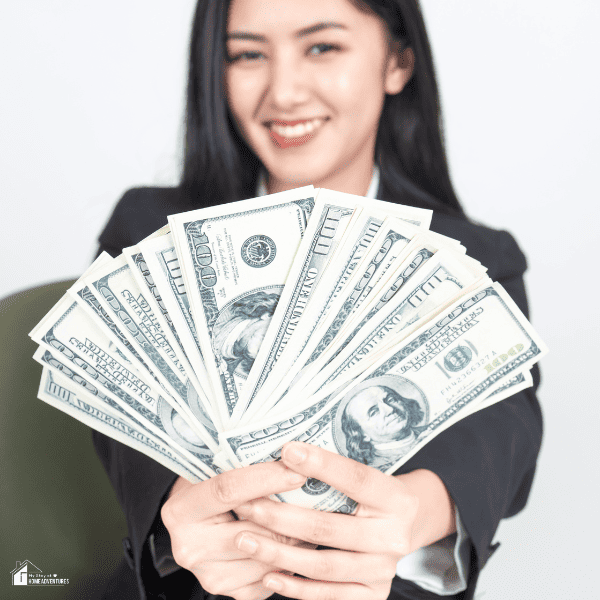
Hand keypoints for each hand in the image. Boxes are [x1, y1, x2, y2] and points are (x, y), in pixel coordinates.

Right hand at [161, 464, 314, 599]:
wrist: (197, 519)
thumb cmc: (210, 484)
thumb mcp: (215, 467)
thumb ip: (242, 464)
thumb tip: (292, 456)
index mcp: (180, 511)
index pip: (228, 490)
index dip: (266, 479)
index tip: (297, 471)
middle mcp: (190, 548)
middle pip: (253, 531)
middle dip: (289, 514)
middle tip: (317, 494)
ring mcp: (210, 575)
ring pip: (267, 557)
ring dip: (296, 538)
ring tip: (313, 515)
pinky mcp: (232, 592)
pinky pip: (273, 576)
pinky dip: (292, 558)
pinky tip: (301, 538)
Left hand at [234, 441, 455, 599]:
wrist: (406, 528)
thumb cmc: (373, 496)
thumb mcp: (368, 478)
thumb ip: (335, 471)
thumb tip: (286, 453)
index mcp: (395, 498)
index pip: (356, 478)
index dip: (322, 465)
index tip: (286, 451)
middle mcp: (394, 536)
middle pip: (330, 527)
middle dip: (282, 517)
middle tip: (248, 506)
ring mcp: (383, 570)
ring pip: (323, 564)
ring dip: (279, 553)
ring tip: (246, 539)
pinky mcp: (372, 595)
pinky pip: (327, 594)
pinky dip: (295, 587)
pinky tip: (268, 574)